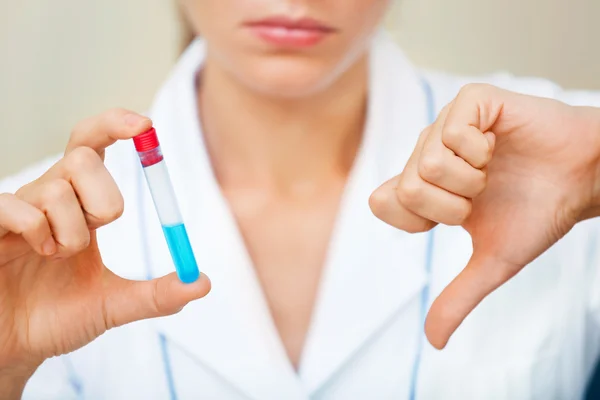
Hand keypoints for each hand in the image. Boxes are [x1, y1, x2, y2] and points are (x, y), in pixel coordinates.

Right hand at [0, 110, 210, 381]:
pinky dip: (36, 232)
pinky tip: (33, 252)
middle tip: (98, 232)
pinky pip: (16, 207)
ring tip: (57, 258)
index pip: (94, 145)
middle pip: (84, 156)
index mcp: (79, 204)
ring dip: (71, 234)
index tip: (145, 126)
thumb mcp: (114, 305)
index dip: (116, 125)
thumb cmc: (55, 318)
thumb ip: (157, 294)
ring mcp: (17, 209)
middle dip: (105, 198)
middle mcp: (49, 196)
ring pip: (58, 189)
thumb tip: (202, 282)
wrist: (13, 347)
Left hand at [369, 84, 599, 348]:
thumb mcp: (492, 262)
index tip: (461, 215)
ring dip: (472, 180)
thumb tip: (434, 342)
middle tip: (483, 194)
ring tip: (493, 170)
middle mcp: (427, 152)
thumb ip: (458, 297)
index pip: (383, 203)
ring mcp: (446, 125)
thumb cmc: (537, 213)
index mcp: (423, 185)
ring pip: (427, 163)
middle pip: (407, 188)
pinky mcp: (471, 101)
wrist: (584, 180)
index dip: (422, 219)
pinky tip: (498, 145)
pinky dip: (482, 151)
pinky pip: (452, 131)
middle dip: (453, 205)